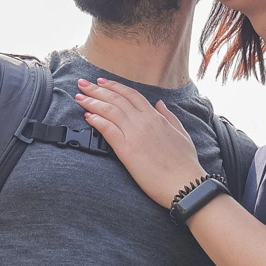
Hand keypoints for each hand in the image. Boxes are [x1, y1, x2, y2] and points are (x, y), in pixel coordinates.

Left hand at [75, 78, 205, 209]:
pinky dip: (96, 120)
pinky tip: (87, 116)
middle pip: (116, 99)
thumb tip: (160, 104)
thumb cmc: (185, 163)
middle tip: (82, 83)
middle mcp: (144, 121)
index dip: (114, 86)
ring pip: (109, 111)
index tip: (101, 82)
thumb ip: (169, 117)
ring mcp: (135, 134)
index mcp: (156, 117)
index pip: (131, 95)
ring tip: (79, 97)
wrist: (184, 183)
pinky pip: (108, 129)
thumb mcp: (181, 134)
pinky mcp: (127, 150)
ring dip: (92, 102)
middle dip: (97, 89)